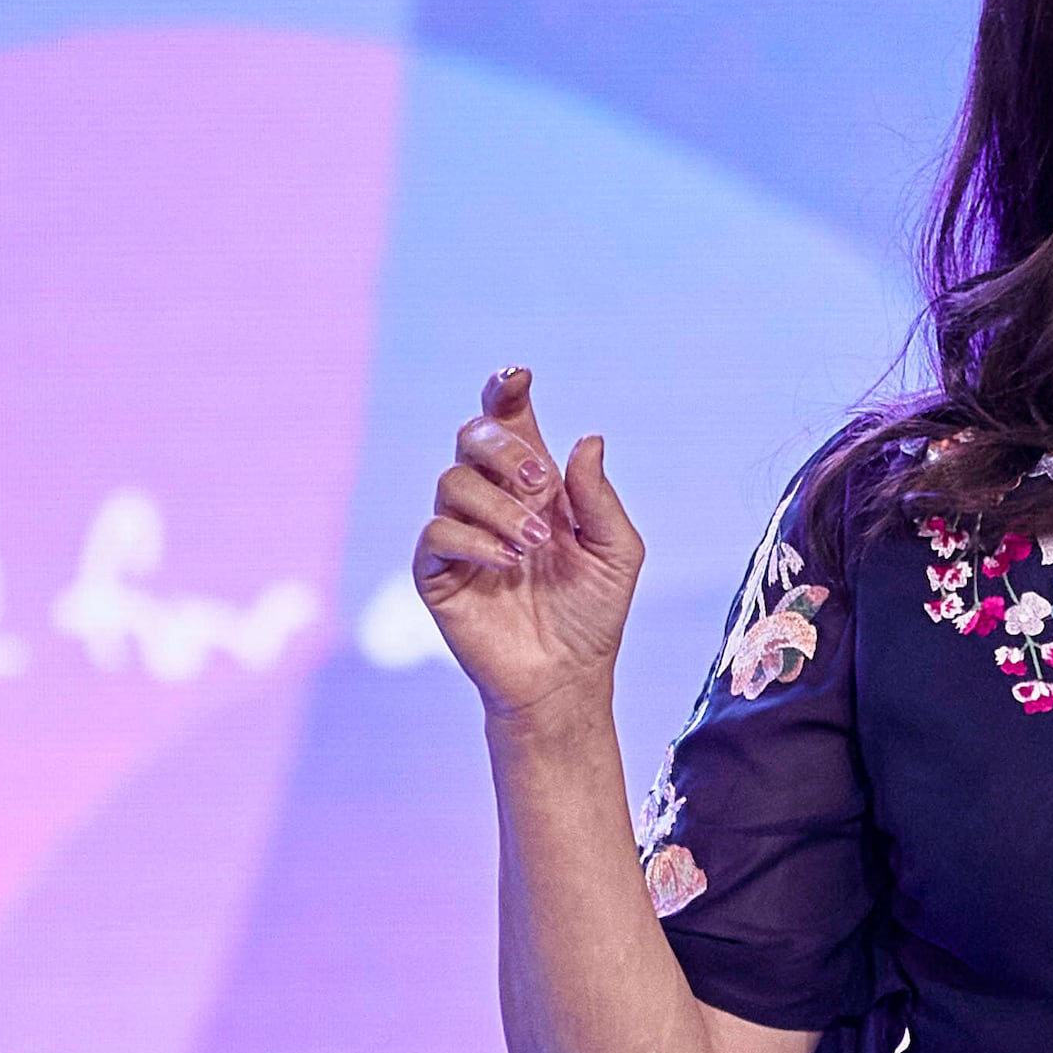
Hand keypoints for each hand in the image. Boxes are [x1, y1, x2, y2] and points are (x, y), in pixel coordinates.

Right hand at [415, 367, 645, 736]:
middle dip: (507, 450)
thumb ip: (598, 496)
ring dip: (498, 506)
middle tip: (543, 486)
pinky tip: (506, 564)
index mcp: (535, 486)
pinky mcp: (437, 573)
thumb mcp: (616, 551)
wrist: (567, 676)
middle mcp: (492, 500)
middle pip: (472, 436)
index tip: (518, 376)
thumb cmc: (594, 613)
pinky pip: (436, 533)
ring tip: (533, 546)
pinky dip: (473, 540)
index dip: (505, 391)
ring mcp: (461, 534)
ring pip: (452, 481)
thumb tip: (586, 439)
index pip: (509, 421)